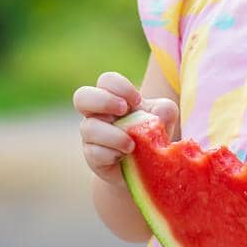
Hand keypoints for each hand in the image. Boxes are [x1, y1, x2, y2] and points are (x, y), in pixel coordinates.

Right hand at [73, 70, 179, 188]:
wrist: (148, 165)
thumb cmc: (152, 133)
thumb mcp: (165, 117)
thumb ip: (164, 110)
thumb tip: (156, 117)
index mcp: (113, 97)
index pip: (106, 80)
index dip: (120, 87)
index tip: (138, 100)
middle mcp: (97, 114)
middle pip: (81, 96)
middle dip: (103, 101)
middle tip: (123, 110)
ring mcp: (92, 136)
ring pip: (88, 128)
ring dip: (113, 135)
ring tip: (132, 144)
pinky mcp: (93, 157)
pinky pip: (94, 152)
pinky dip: (111, 154)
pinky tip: (124, 157)